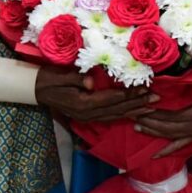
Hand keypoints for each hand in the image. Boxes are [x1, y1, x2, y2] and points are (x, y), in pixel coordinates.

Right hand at [35, 66, 157, 122]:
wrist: (36, 89)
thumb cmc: (48, 78)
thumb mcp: (60, 75)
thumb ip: (76, 78)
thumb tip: (91, 81)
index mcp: (82, 103)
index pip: (111, 99)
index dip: (129, 94)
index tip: (144, 88)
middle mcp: (86, 114)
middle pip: (117, 109)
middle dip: (137, 104)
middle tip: (156, 99)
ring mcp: (86, 117)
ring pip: (115, 116)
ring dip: (134, 111)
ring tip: (150, 107)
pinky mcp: (86, 116)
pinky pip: (109, 117)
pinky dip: (123, 115)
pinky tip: (133, 113)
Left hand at [134, 81, 191, 157]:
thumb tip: (185, 81)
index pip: (172, 114)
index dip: (156, 112)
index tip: (141, 106)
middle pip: (167, 126)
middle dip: (149, 122)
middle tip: (131, 116)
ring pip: (170, 135)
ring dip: (153, 133)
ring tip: (136, 128)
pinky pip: (180, 145)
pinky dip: (167, 150)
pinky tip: (155, 155)